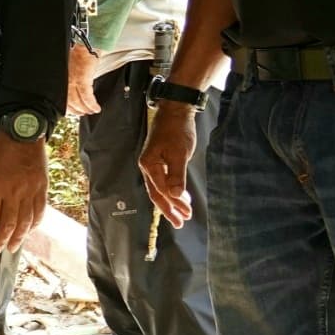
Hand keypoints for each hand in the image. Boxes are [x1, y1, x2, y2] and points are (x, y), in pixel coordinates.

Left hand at [0, 130, 48, 252]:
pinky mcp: (42, 188)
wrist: (22, 133)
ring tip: (12, 247)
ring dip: (19, 237)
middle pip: (9, 223)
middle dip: (1, 240)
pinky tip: (29, 231)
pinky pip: (40, 211)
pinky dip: (35, 224)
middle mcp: (14, 192)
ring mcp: (30, 191)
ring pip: (26, 221)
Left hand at [65, 44, 101, 117]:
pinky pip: (87, 96)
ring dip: (85, 108)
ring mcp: (73, 80)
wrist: (87, 47)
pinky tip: (95, 108)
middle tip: (83, 113)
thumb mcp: (70, 70)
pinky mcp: (82, 79)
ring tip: (91, 111)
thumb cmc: (80, 55)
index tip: (73, 111)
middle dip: (77, 110)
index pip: (62, 97)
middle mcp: (65, 80)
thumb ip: (70, 80)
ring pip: (77, 101)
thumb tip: (74, 91)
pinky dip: (91, 104)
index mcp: (61, 79)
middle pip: (69, 101)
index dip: (67, 107)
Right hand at [138, 105, 197, 227]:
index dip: (174, 204)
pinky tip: (179, 196)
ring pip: (159, 189)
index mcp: (149, 166)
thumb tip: (174, 196)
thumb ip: (176, 176)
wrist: (175, 112)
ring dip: (170, 202)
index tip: (187, 214)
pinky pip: (162, 181)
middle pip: (156, 194)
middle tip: (180, 222)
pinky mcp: (159, 161)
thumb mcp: (179, 154)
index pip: (162, 191)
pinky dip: (171, 191)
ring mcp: (152, 164)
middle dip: (168, 209)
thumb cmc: (177, 131)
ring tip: (181, 214)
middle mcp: (147, 167)